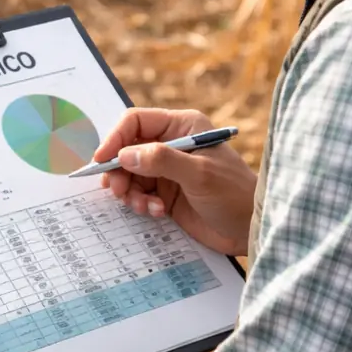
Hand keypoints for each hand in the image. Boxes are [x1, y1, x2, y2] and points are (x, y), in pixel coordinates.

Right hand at [93, 108, 256, 255]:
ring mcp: (167, 169)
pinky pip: (139, 193)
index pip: (136, 121)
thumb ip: (162, 160)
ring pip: (129, 173)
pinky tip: (157, 212)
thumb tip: (125, 155)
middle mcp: (172, 143)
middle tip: (118, 191)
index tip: (102, 160)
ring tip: (144, 207)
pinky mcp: (166, 193)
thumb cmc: (233, 194)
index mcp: (183, 126)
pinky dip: (141, 203)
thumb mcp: (199, 174)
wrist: (250, 229)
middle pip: (127, 149)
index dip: (116, 138)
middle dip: (119, 171)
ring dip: (129, 191)